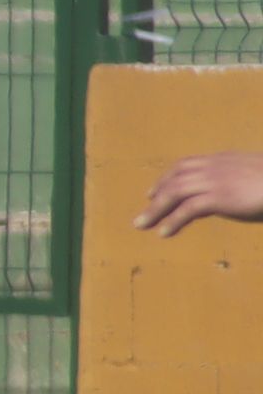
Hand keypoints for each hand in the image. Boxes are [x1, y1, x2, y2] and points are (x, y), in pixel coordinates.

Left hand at [141, 151, 262, 235]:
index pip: (186, 165)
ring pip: (175, 192)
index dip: (168, 177)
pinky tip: (164, 233)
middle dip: (157, 194)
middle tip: (144, 209)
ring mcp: (216, 180)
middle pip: (175, 178)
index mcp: (223, 160)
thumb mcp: (252, 178)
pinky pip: (187, 209)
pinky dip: (172, 221)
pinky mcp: (219, 196)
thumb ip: (235, 184)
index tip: (155, 189)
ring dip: (156, 209)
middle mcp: (215, 167)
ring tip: (142, 224)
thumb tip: (225, 196)